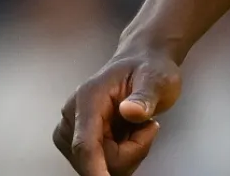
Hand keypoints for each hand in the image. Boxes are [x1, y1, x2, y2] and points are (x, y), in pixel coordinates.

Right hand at [54, 47, 181, 175]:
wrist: (142, 63)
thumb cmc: (149, 68)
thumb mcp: (157, 78)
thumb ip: (145, 96)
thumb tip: (129, 111)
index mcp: (88, 99)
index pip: (85, 144)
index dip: (94, 168)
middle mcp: (72, 118)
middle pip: (96, 160)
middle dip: (130, 151)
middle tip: (147, 126)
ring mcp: (72, 133)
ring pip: (100, 166)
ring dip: (127, 153)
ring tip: (138, 126)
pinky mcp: (78, 143)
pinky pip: (102, 165)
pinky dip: (123, 155)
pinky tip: (129, 133)